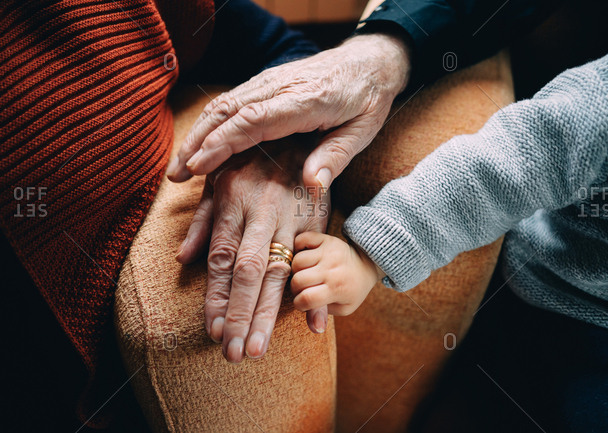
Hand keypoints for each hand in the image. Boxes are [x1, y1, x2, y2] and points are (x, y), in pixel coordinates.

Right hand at [166, 33, 409, 190]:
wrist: (369, 61)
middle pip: (228, 112)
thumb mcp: (362, 131)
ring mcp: (270, 81)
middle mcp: (281, 87)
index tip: (199, 167)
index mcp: (305, 101)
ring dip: (197, 133)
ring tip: (178, 165)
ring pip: (223, 104)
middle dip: (197, 143)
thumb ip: (335, 157)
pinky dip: (210, 122)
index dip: (222, 144)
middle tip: (176, 174)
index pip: (254, 121)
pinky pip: (231, 101)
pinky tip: (198, 142)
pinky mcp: (265, 82)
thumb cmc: (368, 99)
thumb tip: (312, 186)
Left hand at [176, 138, 329, 362]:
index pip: (222, 259)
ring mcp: (290, 218)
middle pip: (249, 271)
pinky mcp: (315, 220)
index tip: (214, 330)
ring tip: (257, 348)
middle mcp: (261, 212)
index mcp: (233, 202)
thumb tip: (183, 258)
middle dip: (240, 315)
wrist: (297, 132)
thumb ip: (203, 221)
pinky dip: (315, 293)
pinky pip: (314, 262)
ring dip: (268, 313)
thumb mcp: (219, 181)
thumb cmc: (252, 160)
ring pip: (279, 272)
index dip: (217, 297)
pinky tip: (313, 325)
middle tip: (235, 354)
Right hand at [291, 232, 382, 315]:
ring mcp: (329, 251)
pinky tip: (304, 256)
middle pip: (298, 280)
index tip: (303, 303)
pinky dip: (298, 247)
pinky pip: (301, 240)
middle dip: (295, 288)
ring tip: (303, 273)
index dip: (299, 304)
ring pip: (297, 260)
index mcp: (337, 288)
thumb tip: (314, 328)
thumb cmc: (351, 290)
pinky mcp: (326, 238)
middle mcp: (333, 269)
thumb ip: (324, 315)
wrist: (366, 264)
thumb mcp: (343, 308)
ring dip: (296, 269)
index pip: (307, 299)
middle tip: (302, 288)